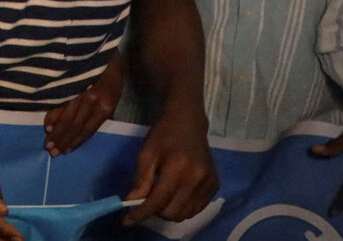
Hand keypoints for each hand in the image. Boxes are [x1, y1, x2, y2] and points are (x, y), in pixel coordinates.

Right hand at [44, 51, 122, 155]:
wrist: (105, 48)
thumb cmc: (110, 72)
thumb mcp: (113, 93)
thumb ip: (101, 111)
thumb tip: (85, 128)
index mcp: (106, 106)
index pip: (89, 130)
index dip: (77, 142)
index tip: (66, 151)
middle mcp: (93, 101)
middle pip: (76, 126)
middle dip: (63, 140)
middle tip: (52, 152)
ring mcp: (80, 92)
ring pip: (67, 117)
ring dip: (57, 132)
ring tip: (48, 143)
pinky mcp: (70, 83)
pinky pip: (60, 103)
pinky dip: (53, 115)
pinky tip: (48, 124)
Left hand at [125, 110, 216, 224]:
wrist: (188, 121)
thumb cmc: (163, 134)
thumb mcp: (146, 154)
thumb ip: (140, 181)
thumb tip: (132, 203)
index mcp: (177, 168)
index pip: (158, 201)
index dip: (141, 214)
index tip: (127, 221)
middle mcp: (197, 179)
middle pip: (172, 212)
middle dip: (156, 212)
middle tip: (147, 200)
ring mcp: (209, 183)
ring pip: (185, 214)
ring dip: (169, 211)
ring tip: (161, 195)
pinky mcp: (215, 185)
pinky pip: (196, 209)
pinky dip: (183, 208)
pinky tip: (176, 194)